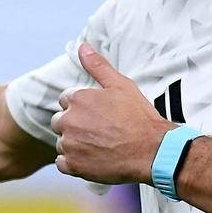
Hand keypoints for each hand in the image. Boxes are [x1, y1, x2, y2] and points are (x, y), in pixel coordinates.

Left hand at [51, 44, 174, 184]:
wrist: (151, 150)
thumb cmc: (138, 116)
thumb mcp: (121, 85)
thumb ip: (98, 65)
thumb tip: (82, 46)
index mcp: (77, 99)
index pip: (66, 100)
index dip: (82, 107)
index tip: (98, 115)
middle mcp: (68, 121)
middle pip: (60, 122)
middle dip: (75, 125)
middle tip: (99, 132)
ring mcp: (69, 144)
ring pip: (62, 142)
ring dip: (75, 144)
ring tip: (99, 146)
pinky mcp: (73, 166)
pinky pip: (62, 163)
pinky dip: (73, 162)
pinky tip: (91, 159)